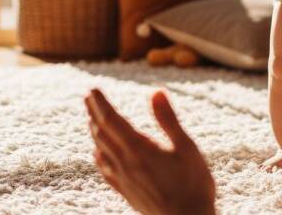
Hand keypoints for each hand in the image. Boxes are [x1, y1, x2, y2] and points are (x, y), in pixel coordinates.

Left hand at [85, 88, 215, 214]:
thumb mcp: (186, 147)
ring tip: (92, 119)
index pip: (112, 120)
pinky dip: (99, 157)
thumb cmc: (193, 184)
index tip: (92, 89)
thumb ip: (168, 120)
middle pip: (102, 132)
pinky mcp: (127, 192)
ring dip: (95, 131)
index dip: (100, 103)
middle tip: (88, 96)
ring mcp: (124, 180)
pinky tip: (98, 154)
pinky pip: (106, 171)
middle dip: (94, 112)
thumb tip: (156, 92)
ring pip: (102, 150)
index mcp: (139, 149)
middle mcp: (126, 163)